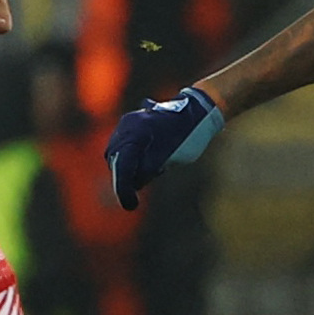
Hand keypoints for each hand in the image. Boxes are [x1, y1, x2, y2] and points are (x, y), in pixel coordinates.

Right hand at [104, 85, 224, 208]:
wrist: (196, 109)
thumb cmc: (188, 134)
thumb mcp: (171, 157)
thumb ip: (148, 169)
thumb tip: (133, 182)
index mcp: (137, 133)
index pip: (123, 166)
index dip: (123, 189)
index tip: (131, 206)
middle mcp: (127, 125)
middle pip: (117, 160)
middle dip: (126, 177)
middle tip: (149, 182)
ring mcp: (127, 123)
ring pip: (118, 154)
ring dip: (129, 167)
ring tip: (157, 166)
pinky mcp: (129, 125)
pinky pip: (123, 147)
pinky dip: (132, 158)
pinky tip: (150, 159)